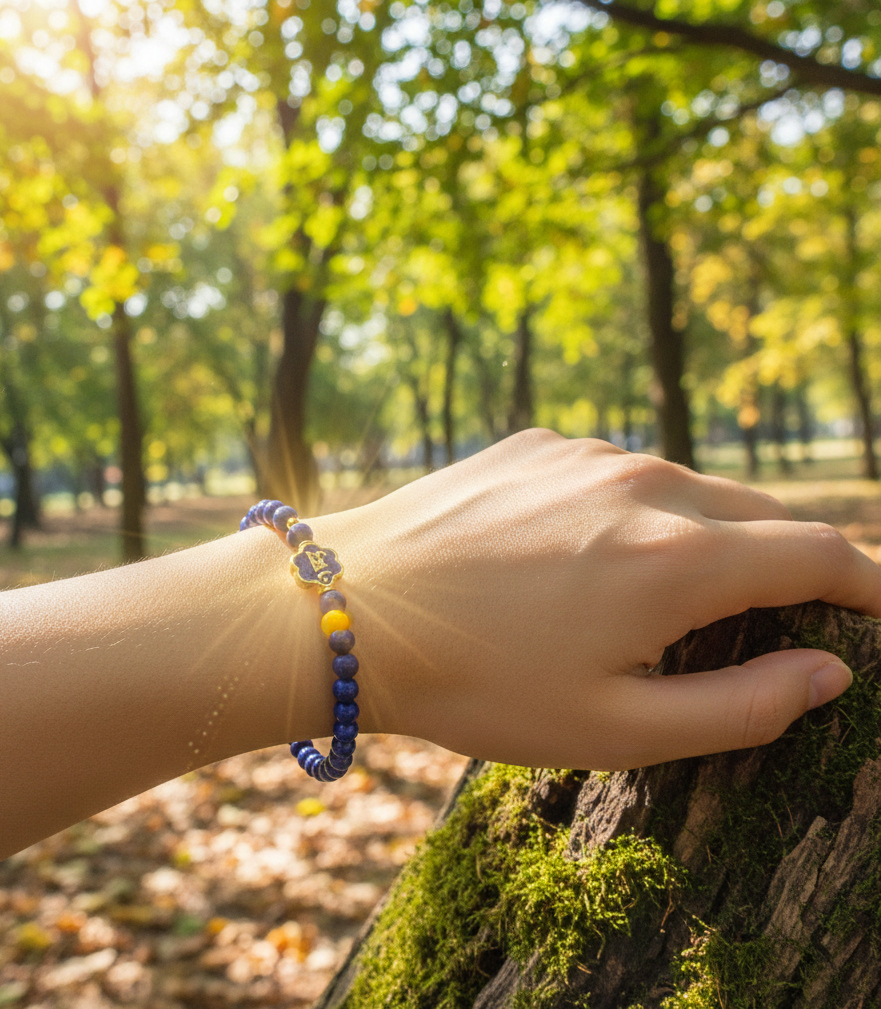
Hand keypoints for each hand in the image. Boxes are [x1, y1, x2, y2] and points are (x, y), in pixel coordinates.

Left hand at [325, 430, 879, 769]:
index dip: (871, 586)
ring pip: (689, 490)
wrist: (346, 609)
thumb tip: (826, 673)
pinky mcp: (537, 442)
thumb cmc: (475, 683)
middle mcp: (645, 482)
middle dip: (792, 564)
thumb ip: (742, 706)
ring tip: (670, 598)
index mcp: (680, 558)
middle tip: (784, 616)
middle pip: (761, 517)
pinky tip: (587, 559)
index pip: (821, 554)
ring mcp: (586, 453)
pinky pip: (618, 473)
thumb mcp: (615, 730)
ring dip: (707, 536)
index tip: (879, 612)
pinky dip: (637, 511)